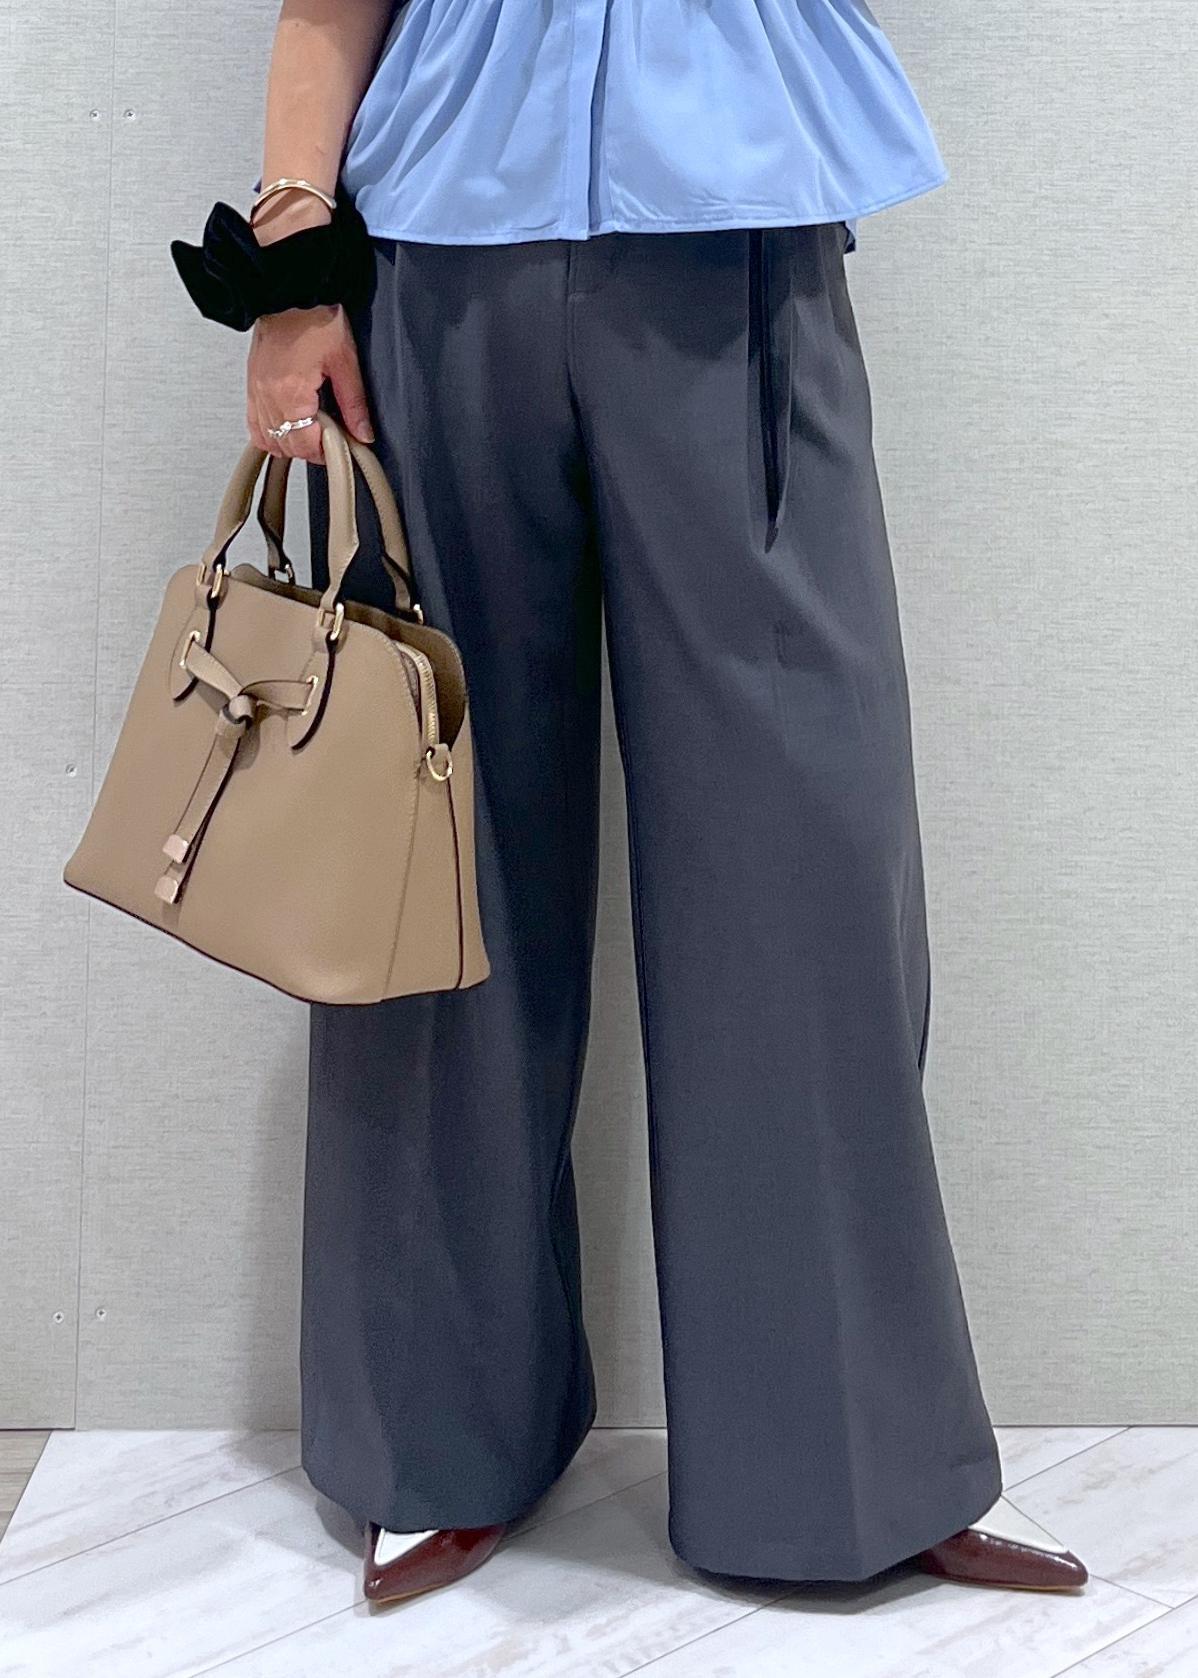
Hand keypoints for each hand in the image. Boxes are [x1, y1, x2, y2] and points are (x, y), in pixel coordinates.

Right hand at [245, 192, 374, 462]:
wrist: (288, 291)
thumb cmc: (313, 317)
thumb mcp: (345, 361)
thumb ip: (354, 403)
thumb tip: (363, 432)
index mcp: (290, 391)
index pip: (305, 444)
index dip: (326, 451)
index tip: (341, 446)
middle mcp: (267, 395)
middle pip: (285, 446)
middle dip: (310, 449)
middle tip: (331, 439)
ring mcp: (256, 390)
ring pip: (266, 440)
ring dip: (290, 443)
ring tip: (311, 433)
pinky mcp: (252, 384)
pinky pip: (253, 424)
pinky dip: (269, 434)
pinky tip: (287, 427)